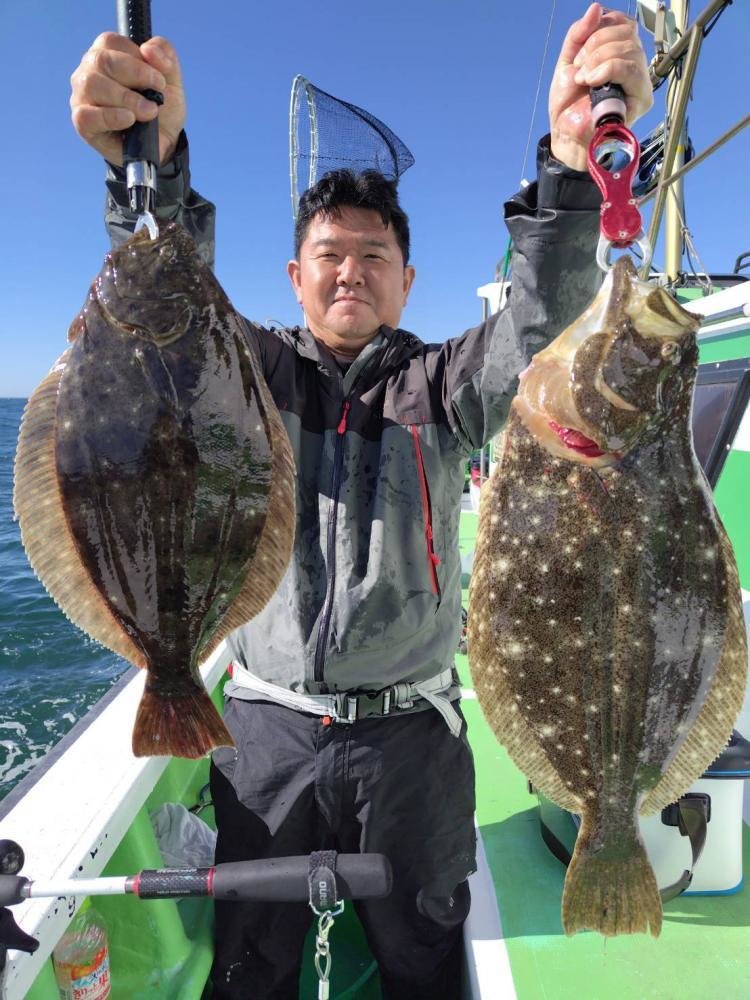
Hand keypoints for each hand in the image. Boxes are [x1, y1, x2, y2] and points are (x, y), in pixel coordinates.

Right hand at [70, 33, 185, 166]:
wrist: (164, 141)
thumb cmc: (160, 106)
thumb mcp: (170, 77)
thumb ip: (165, 54)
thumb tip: (148, 49)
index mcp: (106, 53)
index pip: (110, 42)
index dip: (138, 58)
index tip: (160, 79)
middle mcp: (89, 71)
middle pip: (101, 60)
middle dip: (136, 76)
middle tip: (158, 96)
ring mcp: (82, 96)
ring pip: (92, 85)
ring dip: (126, 99)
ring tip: (148, 112)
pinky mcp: (82, 123)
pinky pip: (86, 115)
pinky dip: (111, 117)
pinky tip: (129, 120)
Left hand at [548, 3, 651, 170]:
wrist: (565, 135)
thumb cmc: (568, 105)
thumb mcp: (568, 62)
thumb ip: (579, 34)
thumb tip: (596, 8)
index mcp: (619, 53)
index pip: (622, 22)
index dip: (600, 27)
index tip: (579, 52)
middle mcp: (634, 64)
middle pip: (626, 33)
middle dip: (595, 45)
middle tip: (579, 68)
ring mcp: (640, 81)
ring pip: (629, 48)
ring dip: (598, 58)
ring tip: (583, 78)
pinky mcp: (641, 97)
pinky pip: (631, 69)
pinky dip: (607, 69)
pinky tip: (592, 81)